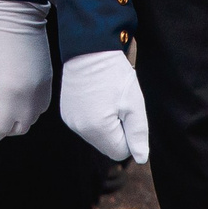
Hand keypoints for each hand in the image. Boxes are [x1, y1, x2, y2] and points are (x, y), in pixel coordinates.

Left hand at [0, 0, 52, 150]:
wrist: (20, 14)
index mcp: (11, 92)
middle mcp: (31, 95)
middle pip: (16, 128)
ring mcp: (43, 89)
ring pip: (30, 120)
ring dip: (13, 118)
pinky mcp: (49, 81)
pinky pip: (40, 107)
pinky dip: (26, 110)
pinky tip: (14, 94)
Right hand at [59, 49, 150, 163]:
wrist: (90, 50)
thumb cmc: (115, 75)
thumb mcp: (134, 104)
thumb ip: (138, 134)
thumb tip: (141, 158)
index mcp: (98, 129)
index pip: (120, 152)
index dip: (129, 136)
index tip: (128, 113)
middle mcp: (80, 129)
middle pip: (107, 146)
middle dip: (117, 131)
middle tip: (119, 105)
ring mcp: (70, 121)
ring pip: (96, 136)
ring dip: (106, 124)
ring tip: (107, 99)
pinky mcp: (66, 113)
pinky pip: (85, 126)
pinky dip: (94, 117)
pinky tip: (96, 98)